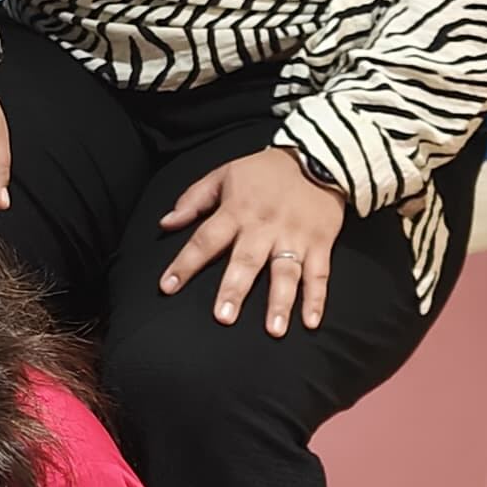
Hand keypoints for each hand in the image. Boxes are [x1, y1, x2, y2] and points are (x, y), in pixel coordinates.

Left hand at [157, 145, 346, 333]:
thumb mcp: (225, 174)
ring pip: (286, 272)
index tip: (167, 287)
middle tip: (223, 317)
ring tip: (273, 330)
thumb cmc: (265, 170)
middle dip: (235, 289)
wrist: (319, 155)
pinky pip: (319, 274)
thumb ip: (193, 199)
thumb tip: (165, 223)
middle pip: (247, 261)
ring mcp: (294, 236)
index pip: (205, 239)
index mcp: (237, 210)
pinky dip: (317, 299)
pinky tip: (311, 323)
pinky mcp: (320, 243)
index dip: (186, 263)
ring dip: (280, 301)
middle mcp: (264, 227)